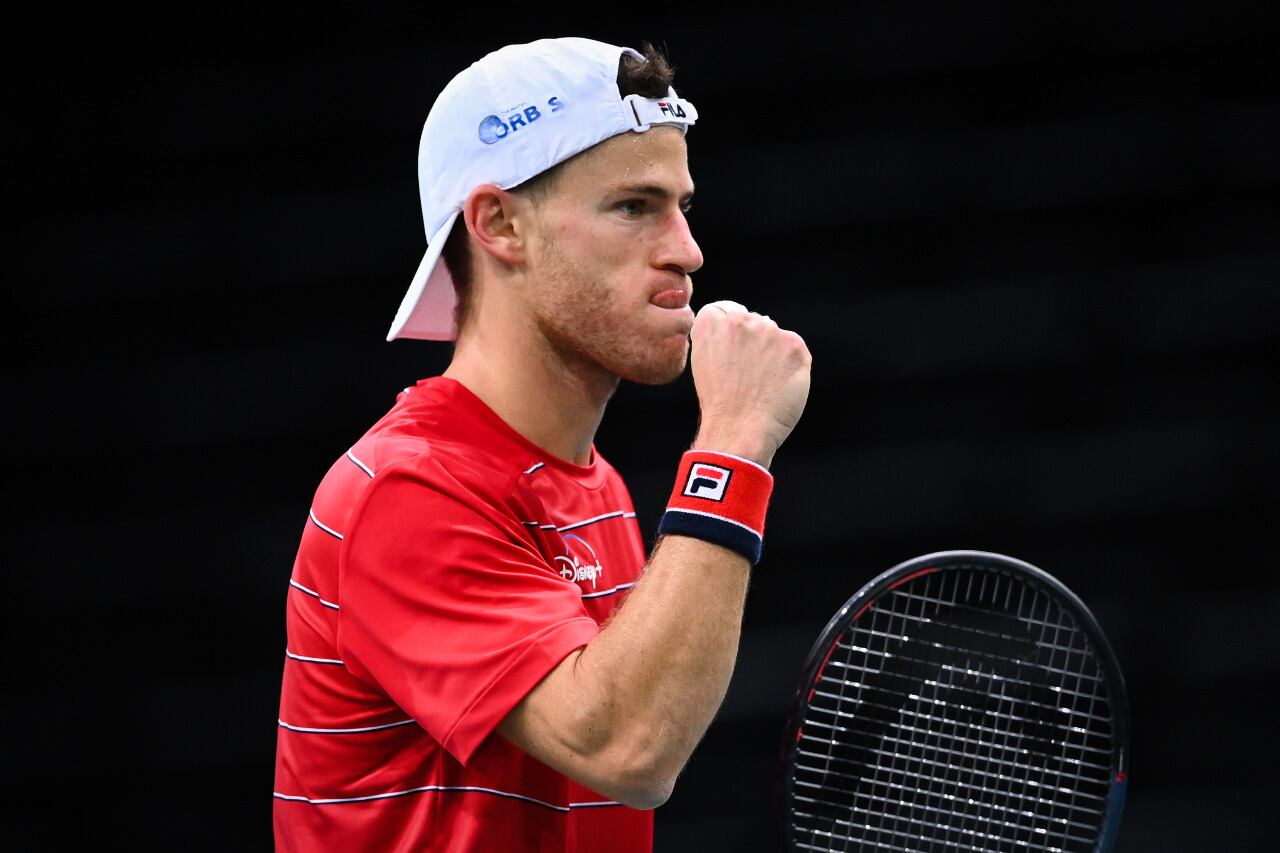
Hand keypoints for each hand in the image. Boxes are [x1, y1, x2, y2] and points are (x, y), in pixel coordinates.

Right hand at [689, 300, 811, 467]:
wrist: (739, 430)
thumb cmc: (720, 403)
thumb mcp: (704, 362)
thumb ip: (718, 337)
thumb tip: (738, 328)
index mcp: (711, 321)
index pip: (725, 311)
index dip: (731, 334)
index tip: (732, 356)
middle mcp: (739, 319)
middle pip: (753, 321)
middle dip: (754, 343)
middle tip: (748, 376)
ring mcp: (768, 330)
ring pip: (775, 336)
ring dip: (772, 354)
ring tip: (762, 384)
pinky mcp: (793, 344)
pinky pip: (795, 349)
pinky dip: (791, 366)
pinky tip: (778, 385)